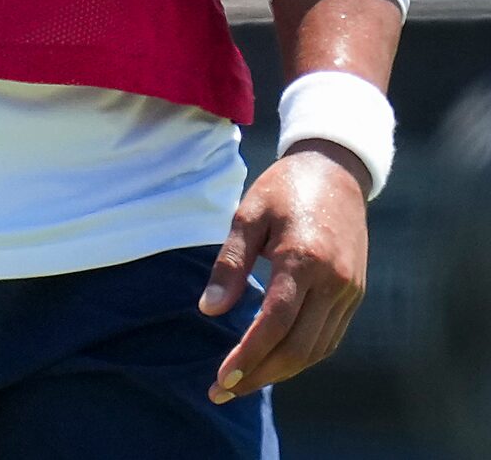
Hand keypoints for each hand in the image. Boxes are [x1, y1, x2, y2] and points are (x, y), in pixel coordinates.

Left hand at [200, 144, 371, 401]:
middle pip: (298, 345)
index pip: (275, 321)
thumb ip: (229, 265)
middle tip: (223, 391)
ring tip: (242, 383)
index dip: (249, 353)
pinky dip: (302, 357)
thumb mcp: (247, 215)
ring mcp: (349, 291)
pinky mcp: (354, 294)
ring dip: (280, 372)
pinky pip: (329, 338)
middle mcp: (333, 281)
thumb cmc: (283, 189)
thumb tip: (210, 310)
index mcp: (303, 259)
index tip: (222, 376)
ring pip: (316, 348)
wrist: (336, 173)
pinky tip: (274, 363)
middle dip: (260, 374)